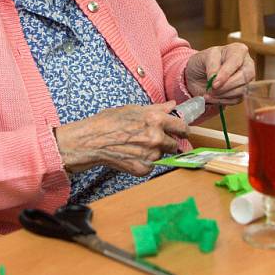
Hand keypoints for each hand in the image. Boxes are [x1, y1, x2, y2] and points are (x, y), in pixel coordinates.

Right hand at [54, 101, 187, 175]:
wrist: (92, 141)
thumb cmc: (109, 122)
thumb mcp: (134, 109)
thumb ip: (158, 109)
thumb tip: (173, 105)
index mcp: (156, 120)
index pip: (182, 128)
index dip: (182, 130)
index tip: (181, 133)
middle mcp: (157, 138)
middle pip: (174, 144)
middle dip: (166, 142)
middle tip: (151, 139)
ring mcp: (151, 155)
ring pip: (161, 155)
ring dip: (154, 152)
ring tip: (136, 146)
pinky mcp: (143, 169)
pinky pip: (151, 166)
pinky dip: (144, 162)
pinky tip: (131, 155)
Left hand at [184, 43, 254, 104]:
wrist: (198, 75)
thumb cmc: (203, 62)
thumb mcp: (203, 58)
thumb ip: (211, 65)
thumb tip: (215, 78)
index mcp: (238, 51)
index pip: (236, 61)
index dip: (226, 73)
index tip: (214, 83)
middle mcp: (247, 64)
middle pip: (244, 77)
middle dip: (226, 86)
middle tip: (212, 90)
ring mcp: (247, 80)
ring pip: (242, 90)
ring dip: (223, 95)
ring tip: (209, 93)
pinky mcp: (243, 93)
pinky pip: (237, 100)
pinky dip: (222, 101)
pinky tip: (212, 97)